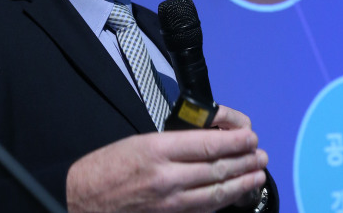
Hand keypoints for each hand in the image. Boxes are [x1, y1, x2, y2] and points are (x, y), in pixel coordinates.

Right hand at [66, 105, 267, 212]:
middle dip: (244, 161)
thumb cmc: (107, 167)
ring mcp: (169, 202)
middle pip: (217, 169)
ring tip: (258, 173)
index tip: (249, 136)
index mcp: (158, 150)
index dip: (235, 141)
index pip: (208, 144)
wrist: (82, 199)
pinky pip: (202, 210)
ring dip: (241, 183)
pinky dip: (222, 201)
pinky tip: (235, 194)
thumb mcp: (140, 141)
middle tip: (260, 154)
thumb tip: (209, 142)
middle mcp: (166, 177)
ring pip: (216, 193)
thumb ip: (175, 143)